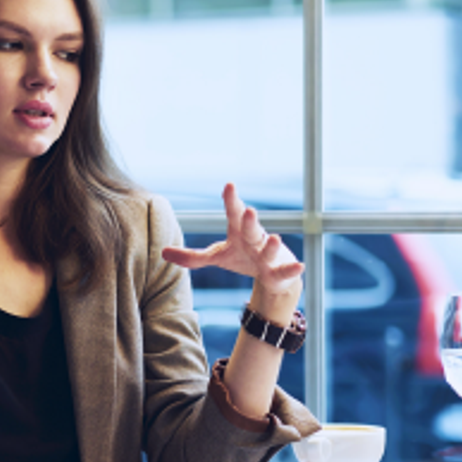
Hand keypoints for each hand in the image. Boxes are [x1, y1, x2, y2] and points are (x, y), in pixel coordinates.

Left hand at [161, 183, 302, 297]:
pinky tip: (299, 266)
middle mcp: (255, 239)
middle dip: (250, 220)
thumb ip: (192, 256)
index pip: (234, 213)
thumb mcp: (216, 256)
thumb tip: (163, 252)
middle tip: (248, 209)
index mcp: (239, 232)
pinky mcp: (279, 272)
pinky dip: (293, 269)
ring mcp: (269, 255)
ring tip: (274, 238)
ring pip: (270, 248)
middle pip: (251, 229)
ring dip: (272, 244)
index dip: (231, 200)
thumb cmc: (242, 258)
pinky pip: (286, 270)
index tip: (229, 185)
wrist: (271, 277)